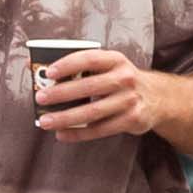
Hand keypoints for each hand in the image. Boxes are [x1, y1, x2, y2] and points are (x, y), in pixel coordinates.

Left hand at [33, 48, 163, 142]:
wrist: (158, 98)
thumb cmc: (119, 80)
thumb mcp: (108, 67)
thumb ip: (80, 68)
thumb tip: (35, 69)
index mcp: (116, 60)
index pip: (90, 58)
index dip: (69, 64)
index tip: (49, 72)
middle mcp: (125, 78)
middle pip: (89, 87)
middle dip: (61, 94)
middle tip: (40, 99)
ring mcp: (130, 100)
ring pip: (92, 112)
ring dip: (66, 118)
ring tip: (45, 121)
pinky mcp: (132, 120)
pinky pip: (100, 129)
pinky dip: (78, 134)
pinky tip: (62, 134)